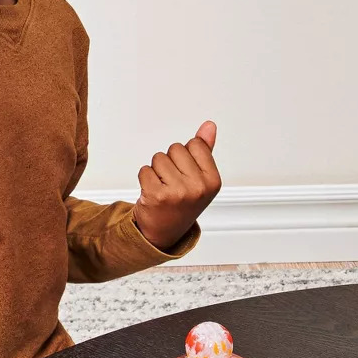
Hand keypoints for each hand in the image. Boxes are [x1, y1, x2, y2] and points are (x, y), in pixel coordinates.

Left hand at [133, 121, 221, 251]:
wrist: (163, 231)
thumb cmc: (182, 202)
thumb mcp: (200, 178)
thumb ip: (205, 150)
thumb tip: (209, 126)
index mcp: (213, 181)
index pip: (195, 144)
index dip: (187, 156)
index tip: (187, 174)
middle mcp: (198, 188)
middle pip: (175, 149)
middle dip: (171, 162)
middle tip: (173, 183)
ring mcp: (177, 192)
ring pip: (158, 158)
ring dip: (156, 170)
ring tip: (163, 187)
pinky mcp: (156, 195)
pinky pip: (144, 170)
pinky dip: (145, 178)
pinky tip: (152, 192)